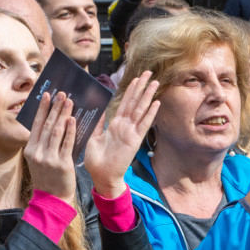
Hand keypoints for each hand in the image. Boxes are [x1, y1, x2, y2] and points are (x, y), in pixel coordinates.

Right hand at [23, 92, 76, 204]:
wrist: (53, 198)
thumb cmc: (48, 176)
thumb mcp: (39, 159)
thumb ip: (43, 143)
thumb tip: (51, 121)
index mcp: (30, 150)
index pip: (36, 125)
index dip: (41, 109)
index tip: (46, 95)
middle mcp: (37, 152)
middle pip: (47, 125)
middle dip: (55, 108)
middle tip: (61, 94)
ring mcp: (49, 158)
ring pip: (56, 131)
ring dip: (63, 114)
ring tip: (69, 102)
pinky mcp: (62, 164)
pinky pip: (67, 143)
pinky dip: (70, 130)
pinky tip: (73, 119)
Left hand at [84, 71, 159, 197]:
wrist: (102, 176)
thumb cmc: (97, 161)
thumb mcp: (93, 138)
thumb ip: (98, 124)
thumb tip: (98, 110)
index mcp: (115, 125)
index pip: (124, 104)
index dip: (130, 90)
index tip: (136, 78)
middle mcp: (125, 126)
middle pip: (135, 102)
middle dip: (142, 87)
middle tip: (149, 73)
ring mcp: (131, 132)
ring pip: (140, 109)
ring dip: (147, 95)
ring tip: (154, 82)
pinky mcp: (134, 139)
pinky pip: (143, 123)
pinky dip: (150, 113)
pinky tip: (156, 102)